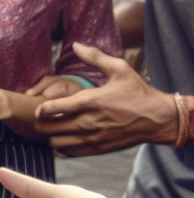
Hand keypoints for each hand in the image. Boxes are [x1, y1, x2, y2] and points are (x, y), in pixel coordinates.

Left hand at [34, 42, 175, 154]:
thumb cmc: (137, 92)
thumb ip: (95, 57)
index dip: (41, 108)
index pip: (53, 108)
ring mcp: (92, 138)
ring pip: (56, 143)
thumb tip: (75, 45)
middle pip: (48, 128)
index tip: (39, 107)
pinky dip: (62, 146)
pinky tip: (65, 137)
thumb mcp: (119, 68)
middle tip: (42, 117)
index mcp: (90, 101)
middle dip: (41, 122)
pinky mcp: (97, 149)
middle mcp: (88, 122)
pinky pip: (69, 152)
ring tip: (53, 127)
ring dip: (50, 135)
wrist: (158, 118)